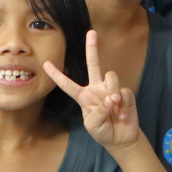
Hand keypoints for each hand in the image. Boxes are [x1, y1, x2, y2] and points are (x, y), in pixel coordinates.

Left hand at [42, 30, 141, 150]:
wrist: (121, 139)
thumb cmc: (103, 131)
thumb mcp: (93, 125)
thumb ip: (99, 111)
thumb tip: (110, 98)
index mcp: (83, 97)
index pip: (67, 84)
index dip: (57, 75)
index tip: (45, 64)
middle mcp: (96, 89)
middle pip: (93, 64)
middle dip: (92, 48)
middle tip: (91, 32)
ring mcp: (111, 89)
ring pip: (111, 76)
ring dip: (113, 91)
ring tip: (114, 106)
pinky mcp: (125, 93)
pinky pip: (124, 91)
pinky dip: (123, 105)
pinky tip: (122, 115)